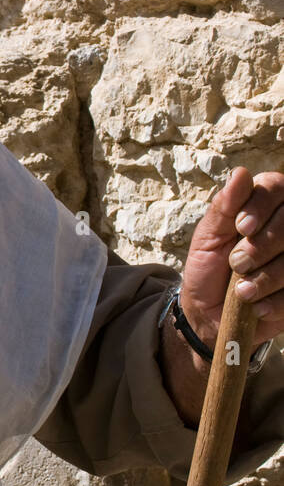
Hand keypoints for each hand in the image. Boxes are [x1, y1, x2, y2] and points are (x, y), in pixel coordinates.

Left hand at [181, 167, 283, 351]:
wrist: (209, 312)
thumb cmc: (209, 267)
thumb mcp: (208, 237)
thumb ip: (225, 207)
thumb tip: (241, 173)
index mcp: (263, 206)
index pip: (277, 186)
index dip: (261, 206)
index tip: (241, 227)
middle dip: (261, 246)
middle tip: (237, 263)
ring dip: (266, 277)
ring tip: (241, 290)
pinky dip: (275, 301)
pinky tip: (257, 306)